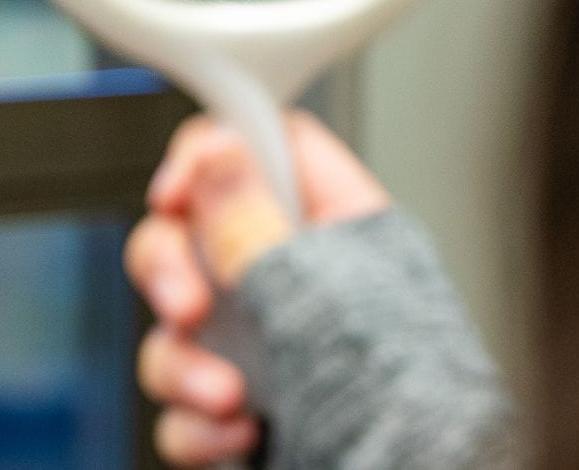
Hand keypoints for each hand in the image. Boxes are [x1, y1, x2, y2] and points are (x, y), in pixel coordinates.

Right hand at [124, 110, 391, 465]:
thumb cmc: (408, 394)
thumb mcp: (317, 289)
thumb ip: (252, 220)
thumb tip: (216, 145)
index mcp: (333, 221)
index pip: (262, 149)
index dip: (207, 156)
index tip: (174, 194)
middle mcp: (297, 277)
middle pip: (196, 233)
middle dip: (171, 271)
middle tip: (189, 305)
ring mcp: (270, 346)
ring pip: (180, 327)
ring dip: (183, 363)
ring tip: (227, 396)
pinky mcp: (248, 411)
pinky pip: (184, 404)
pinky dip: (196, 424)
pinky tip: (237, 434)